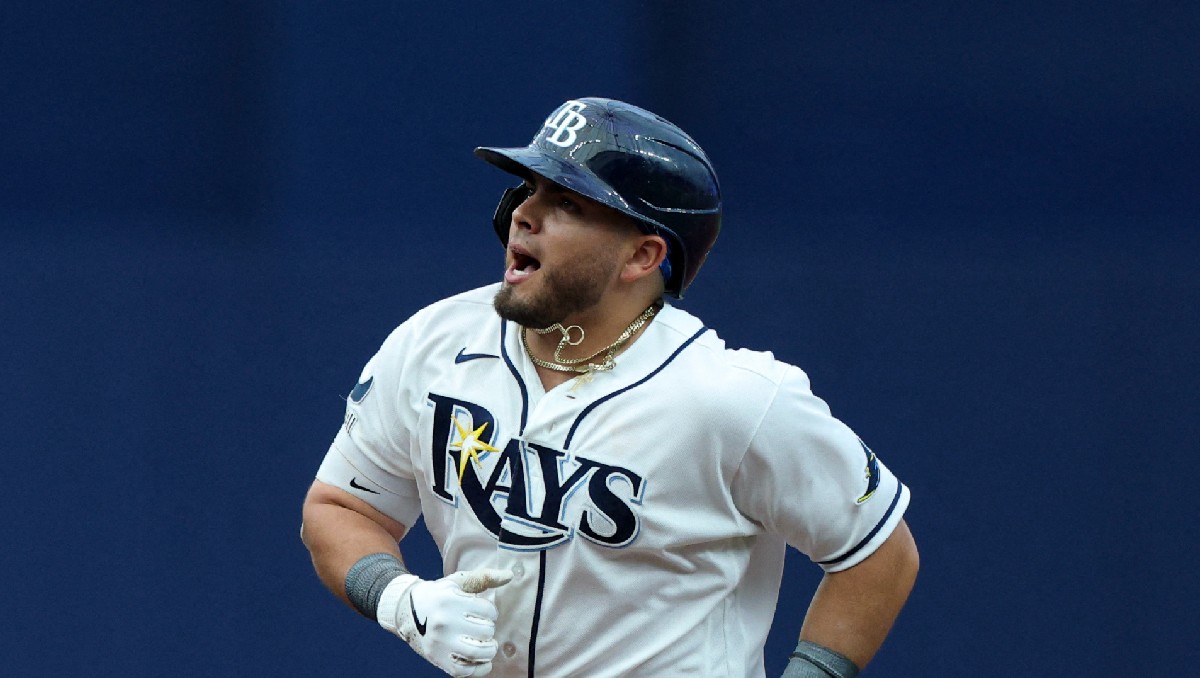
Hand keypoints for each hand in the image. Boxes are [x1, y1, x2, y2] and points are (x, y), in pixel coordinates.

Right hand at [377, 568, 513, 676]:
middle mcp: (444, 622)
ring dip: (489, 650)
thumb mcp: (457, 582)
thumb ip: (483, 577)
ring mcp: (440, 642)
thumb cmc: (438, 596)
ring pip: (477, 652)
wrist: (406, 611)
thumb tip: (509, 575)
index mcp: (450, 600)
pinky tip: (482, 661)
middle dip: (489, 630)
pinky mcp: (437, 658)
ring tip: (488, 645)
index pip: (488, 610)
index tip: (484, 613)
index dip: (491, 612)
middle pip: (485, 631)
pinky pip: (464, 671)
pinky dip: (479, 669)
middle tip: (484, 628)